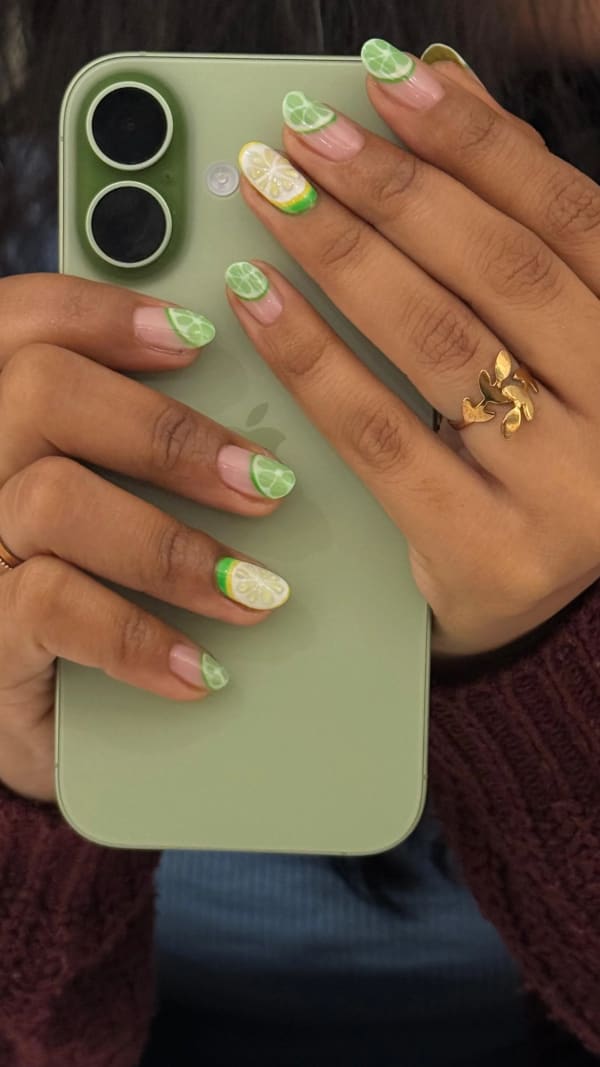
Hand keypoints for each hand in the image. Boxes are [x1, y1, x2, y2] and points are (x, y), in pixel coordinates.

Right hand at [0, 275, 294, 800]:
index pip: (24, 322)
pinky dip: (142, 637)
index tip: (199, 335)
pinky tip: (199, 668)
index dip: (106, 314)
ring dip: (172, 545)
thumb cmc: (90, 590)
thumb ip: (137, 444)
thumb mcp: (106, 502)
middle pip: (39, 391)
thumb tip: (250, 409)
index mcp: (4, 417)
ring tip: (250, 588)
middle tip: (263, 482)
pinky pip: (53, 608)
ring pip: (52, 499)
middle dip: (167, 433)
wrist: (37, 715)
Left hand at [229, 42, 599, 658]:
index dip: (476, 140)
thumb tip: (447, 86)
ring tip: (273, 198)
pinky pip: (382, 438)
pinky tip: (260, 301)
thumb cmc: (539, 447)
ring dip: (344, 256)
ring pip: (440, 345)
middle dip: (393, 190)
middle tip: (304, 139)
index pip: (566, 217)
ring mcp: (568, 491)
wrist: (534, 589)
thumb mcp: (549, 337)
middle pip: (501, 271)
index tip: (389, 83)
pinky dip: (312, 360)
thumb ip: (511, 220)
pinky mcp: (491, 552)